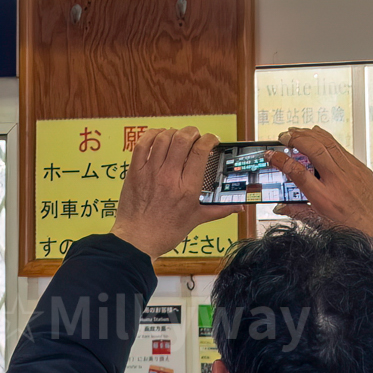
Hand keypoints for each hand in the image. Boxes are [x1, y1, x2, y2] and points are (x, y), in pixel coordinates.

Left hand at [110, 128, 236, 261]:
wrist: (137, 240)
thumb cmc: (164, 232)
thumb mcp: (195, 220)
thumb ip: (218, 210)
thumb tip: (238, 207)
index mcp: (187, 189)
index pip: (200, 152)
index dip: (209, 139)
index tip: (212, 140)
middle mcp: (169, 177)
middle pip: (182, 140)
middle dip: (192, 132)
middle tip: (196, 136)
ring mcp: (150, 173)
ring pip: (163, 138)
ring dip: (174, 132)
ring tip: (179, 136)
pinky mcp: (135, 172)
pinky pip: (142, 145)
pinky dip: (151, 135)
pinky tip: (158, 136)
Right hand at [266, 126, 372, 249]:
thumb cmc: (356, 233)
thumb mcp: (322, 226)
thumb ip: (299, 213)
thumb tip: (281, 207)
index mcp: (326, 199)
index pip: (298, 172)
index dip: (281, 160)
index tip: (271, 155)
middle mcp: (339, 182)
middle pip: (313, 149)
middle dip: (295, 138)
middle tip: (283, 136)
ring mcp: (352, 172)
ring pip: (328, 143)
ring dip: (310, 134)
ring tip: (297, 131)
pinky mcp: (362, 169)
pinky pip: (341, 148)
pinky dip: (326, 139)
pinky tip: (318, 136)